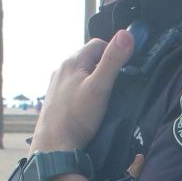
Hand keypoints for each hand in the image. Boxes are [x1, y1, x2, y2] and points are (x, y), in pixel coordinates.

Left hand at [31, 30, 135, 152]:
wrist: (54, 145)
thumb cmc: (77, 118)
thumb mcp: (101, 87)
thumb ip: (113, 60)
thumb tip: (127, 35)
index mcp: (72, 60)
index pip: (99, 44)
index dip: (114, 53)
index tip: (122, 70)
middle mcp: (61, 68)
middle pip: (89, 57)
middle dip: (103, 66)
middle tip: (114, 85)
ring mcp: (56, 83)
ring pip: (81, 72)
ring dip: (93, 78)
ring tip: (101, 97)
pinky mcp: (54, 97)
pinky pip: (73, 85)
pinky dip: (83, 90)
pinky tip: (87, 106)